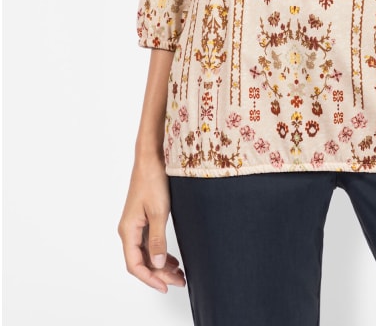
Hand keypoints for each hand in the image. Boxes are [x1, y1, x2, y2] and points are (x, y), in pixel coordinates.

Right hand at [118, 156, 185, 292]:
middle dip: (159, 274)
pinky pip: (150, 242)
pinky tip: (172, 259)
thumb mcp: (159, 211)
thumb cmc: (153, 180)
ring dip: (161, 265)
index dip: (149, 278)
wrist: (151, 157)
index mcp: (128, 230)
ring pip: (146, 253)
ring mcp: (136, 224)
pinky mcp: (143, 218)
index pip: (135, 264)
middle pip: (141, 261)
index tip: (165, 286)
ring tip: (179, 274)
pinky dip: (161, 253)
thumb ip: (157, 239)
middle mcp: (129, 230)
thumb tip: (158, 264)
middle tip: (179, 281)